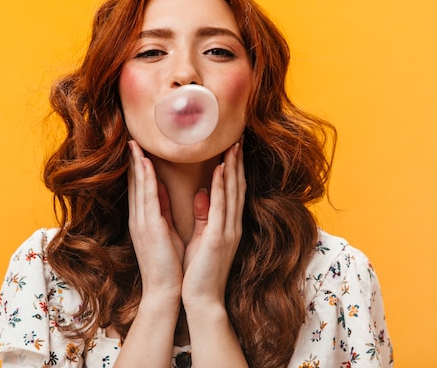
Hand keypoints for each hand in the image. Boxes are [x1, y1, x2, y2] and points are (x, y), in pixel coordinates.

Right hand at [127, 140, 184, 302]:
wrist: (165, 291)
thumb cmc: (169, 264)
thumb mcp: (165, 230)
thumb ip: (161, 209)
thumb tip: (160, 187)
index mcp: (143, 220)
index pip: (139, 187)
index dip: (137, 166)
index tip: (137, 147)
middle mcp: (138, 218)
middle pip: (133, 183)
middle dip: (132, 160)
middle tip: (131, 138)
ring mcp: (141, 223)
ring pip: (137, 186)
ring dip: (136, 163)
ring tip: (135, 143)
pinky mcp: (149, 228)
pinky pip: (146, 198)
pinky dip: (145, 179)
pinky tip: (144, 163)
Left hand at [182, 140, 245, 308]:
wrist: (202, 298)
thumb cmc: (199, 271)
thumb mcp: (202, 238)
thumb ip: (204, 216)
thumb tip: (202, 193)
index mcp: (227, 225)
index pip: (232, 191)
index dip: (233, 168)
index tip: (231, 148)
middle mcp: (231, 225)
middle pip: (236, 186)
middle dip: (237, 161)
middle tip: (237, 137)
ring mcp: (228, 230)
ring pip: (232, 191)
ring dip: (232, 167)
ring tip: (232, 145)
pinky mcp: (219, 236)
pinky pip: (221, 206)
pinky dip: (222, 186)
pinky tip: (221, 169)